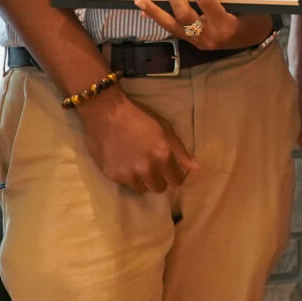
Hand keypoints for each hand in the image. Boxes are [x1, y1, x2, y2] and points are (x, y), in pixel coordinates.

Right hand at [79, 86, 197, 193]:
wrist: (106, 112)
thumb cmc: (138, 116)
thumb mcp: (164, 128)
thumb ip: (180, 150)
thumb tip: (195, 168)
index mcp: (163, 156)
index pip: (176, 181)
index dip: (173, 174)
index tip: (168, 168)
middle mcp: (147, 169)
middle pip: (159, 188)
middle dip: (158, 178)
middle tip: (150, 164)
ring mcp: (129, 174)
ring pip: (142, 188)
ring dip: (142, 179)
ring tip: (135, 163)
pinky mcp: (113, 176)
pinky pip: (126, 183)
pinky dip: (126, 175)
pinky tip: (122, 160)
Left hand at [134, 0, 272, 52]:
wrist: (254, 40)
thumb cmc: (254, 18)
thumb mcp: (249, 6)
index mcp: (225, 25)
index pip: (207, 1)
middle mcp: (209, 36)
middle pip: (185, 14)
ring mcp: (199, 41)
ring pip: (173, 26)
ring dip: (155, 12)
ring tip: (139, 0)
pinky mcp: (193, 42)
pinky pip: (174, 30)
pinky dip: (160, 20)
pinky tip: (146, 12)